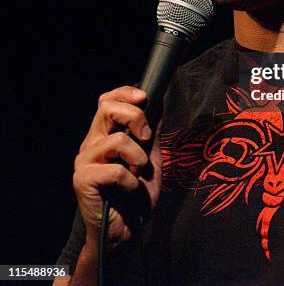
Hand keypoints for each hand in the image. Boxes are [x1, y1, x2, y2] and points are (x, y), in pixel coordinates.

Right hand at [73, 86, 161, 250]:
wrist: (127, 231)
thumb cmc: (137, 195)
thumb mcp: (151, 156)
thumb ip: (152, 130)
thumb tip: (158, 100)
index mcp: (104, 135)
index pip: (106, 100)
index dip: (125, 93)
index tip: (145, 97)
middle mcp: (91, 144)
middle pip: (106, 108)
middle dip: (135, 117)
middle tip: (146, 137)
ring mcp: (85, 161)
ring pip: (117, 140)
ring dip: (138, 158)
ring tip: (137, 174)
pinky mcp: (83, 180)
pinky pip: (115, 170)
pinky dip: (131, 181)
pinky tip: (129, 191)